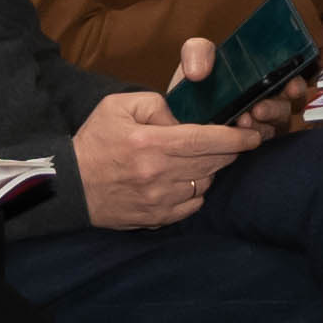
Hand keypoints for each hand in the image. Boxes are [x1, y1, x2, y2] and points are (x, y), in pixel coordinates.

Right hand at [74, 75, 255, 228]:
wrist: (69, 185)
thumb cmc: (95, 141)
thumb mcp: (118, 106)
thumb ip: (156, 104)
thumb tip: (183, 120)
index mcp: (150, 142)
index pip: (205, 140)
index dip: (235, 137)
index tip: (253, 135)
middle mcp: (158, 174)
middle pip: (212, 163)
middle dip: (229, 152)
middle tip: (233, 143)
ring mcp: (159, 200)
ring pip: (205, 184)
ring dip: (211, 171)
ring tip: (202, 160)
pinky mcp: (157, 218)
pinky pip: (193, 205)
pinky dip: (197, 191)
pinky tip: (187, 180)